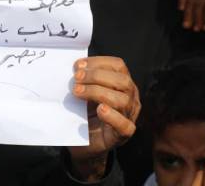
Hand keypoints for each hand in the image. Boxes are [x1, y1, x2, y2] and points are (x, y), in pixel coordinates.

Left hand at [68, 57, 139, 180]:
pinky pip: (125, 125)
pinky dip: (113, 116)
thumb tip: (75, 68)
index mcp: (122, 83)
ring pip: (123, 100)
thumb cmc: (85, 112)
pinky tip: (100, 110)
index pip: (118, 66)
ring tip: (78, 93)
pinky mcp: (123, 135)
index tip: (78, 65)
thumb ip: (82, 80)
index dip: (98, 62)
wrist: (84, 142)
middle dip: (96, 76)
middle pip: (123, 81)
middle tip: (76, 79)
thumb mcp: (84, 92)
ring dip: (98, 92)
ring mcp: (129, 116)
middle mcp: (130, 98)